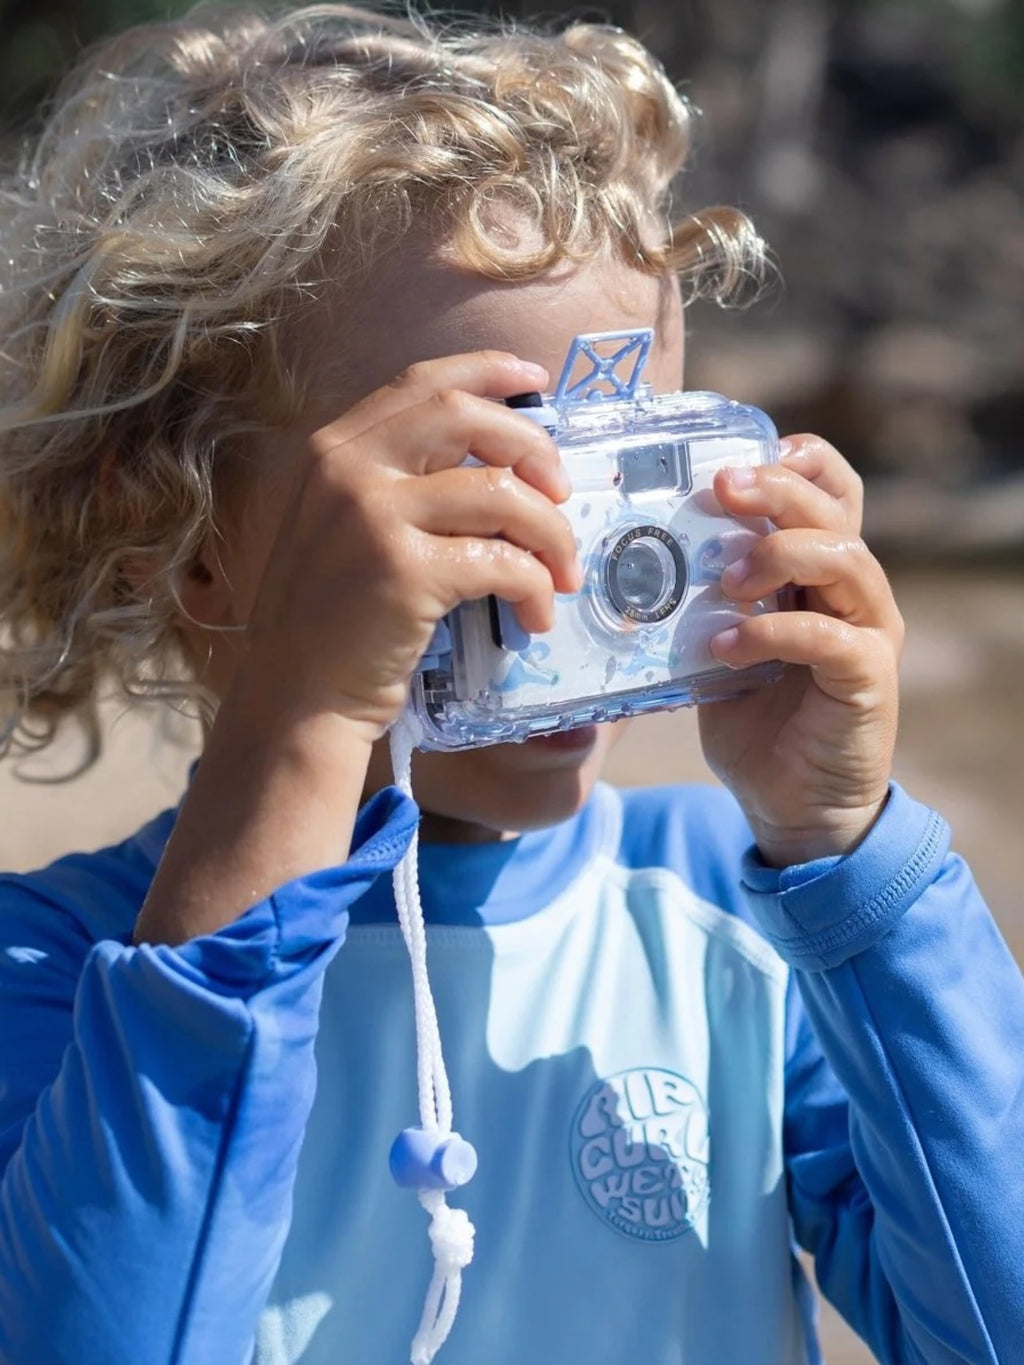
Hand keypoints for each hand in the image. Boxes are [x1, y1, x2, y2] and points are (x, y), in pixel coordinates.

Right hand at [236, 351, 580, 736]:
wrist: (297, 697)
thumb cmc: (331, 620)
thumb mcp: (345, 528)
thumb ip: (398, 483)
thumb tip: (501, 464)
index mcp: (334, 449)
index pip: (421, 383)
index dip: (489, 373)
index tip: (537, 381)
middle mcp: (348, 469)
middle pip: (464, 416)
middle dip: (532, 446)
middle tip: (561, 491)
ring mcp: (373, 517)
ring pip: (499, 492)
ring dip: (550, 533)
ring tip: (561, 572)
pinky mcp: (405, 571)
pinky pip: (501, 560)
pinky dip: (534, 586)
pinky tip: (535, 614)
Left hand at [700, 436, 903, 866]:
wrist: (791, 806)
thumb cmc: (755, 723)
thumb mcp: (717, 651)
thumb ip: (698, 606)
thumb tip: (627, 562)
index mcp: (820, 574)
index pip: (830, 491)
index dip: (797, 461)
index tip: (738, 457)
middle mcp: (854, 592)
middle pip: (834, 510)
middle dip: (777, 489)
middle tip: (722, 490)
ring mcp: (869, 632)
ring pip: (844, 558)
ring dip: (778, 555)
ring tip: (724, 581)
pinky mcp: (868, 678)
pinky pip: (828, 637)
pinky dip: (771, 633)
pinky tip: (725, 648)